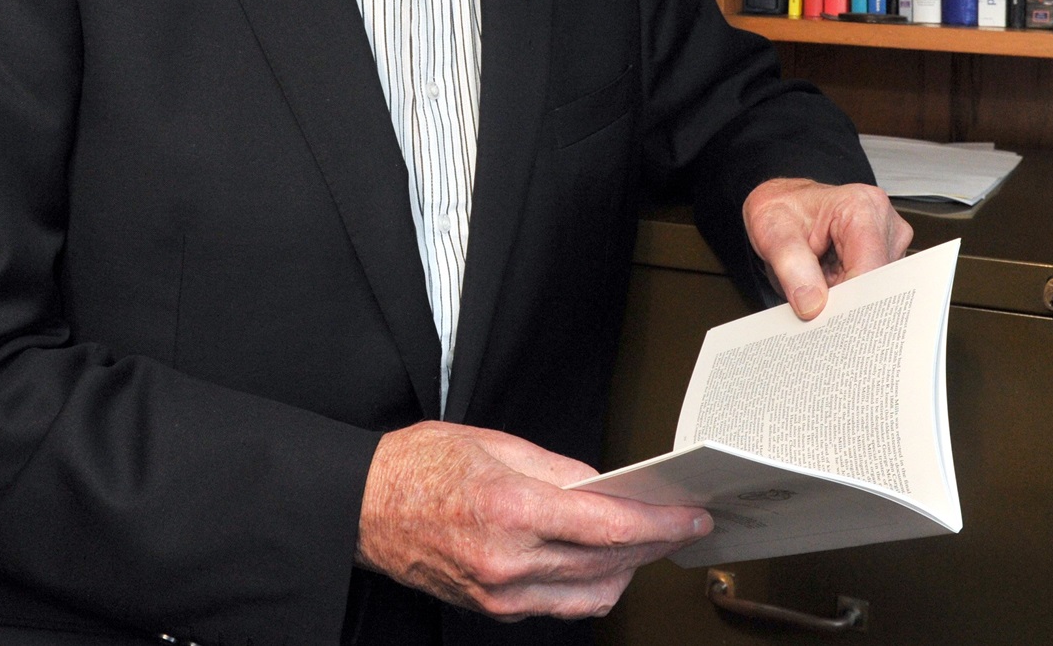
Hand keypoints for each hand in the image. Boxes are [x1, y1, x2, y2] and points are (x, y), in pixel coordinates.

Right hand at [355, 420, 711, 619]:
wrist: (364, 507)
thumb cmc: (418, 466)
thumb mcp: (492, 442)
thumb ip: (557, 469)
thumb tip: (603, 487)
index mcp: (509, 507)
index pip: (606, 524)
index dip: (657, 522)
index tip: (688, 517)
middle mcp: (508, 560)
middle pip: (607, 562)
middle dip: (652, 543)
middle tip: (677, 523)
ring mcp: (501, 594)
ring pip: (591, 594)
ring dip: (627, 568)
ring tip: (645, 541)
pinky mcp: (493, 609)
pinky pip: (561, 606)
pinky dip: (591, 585)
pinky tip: (602, 562)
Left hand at [743, 177, 912, 319]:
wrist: (781, 208)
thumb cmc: (780, 212)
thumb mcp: (773, 233)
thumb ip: (792, 267)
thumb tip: (813, 305)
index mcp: (862, 207)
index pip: (869, 269)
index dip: (848, 301)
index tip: (826, 320)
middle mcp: (884, 223)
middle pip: (878, 285)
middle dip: (847, 304)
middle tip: (814, 311)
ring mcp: (889, 244)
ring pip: (877, 293)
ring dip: (846, 301)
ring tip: (816, 289)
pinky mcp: (885, 260)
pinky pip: (872, 292)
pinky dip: (848, 299)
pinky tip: (828, 289)